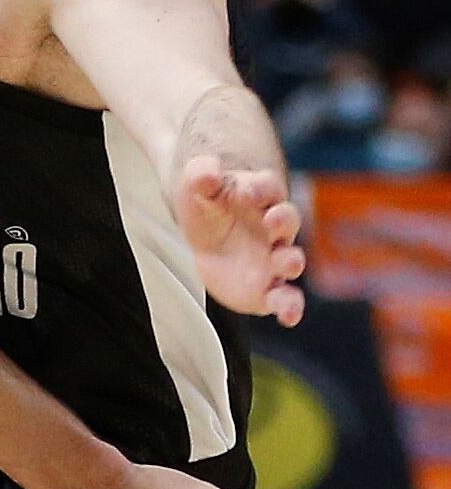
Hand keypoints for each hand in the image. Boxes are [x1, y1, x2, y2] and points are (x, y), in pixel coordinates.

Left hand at [175, 155, 305, 326]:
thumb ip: (201, 175)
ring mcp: (274, 258)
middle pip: (288, 221)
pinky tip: (289, 318)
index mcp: (260, 196)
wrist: (207, 237)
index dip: (259, 188)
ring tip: (287, 264)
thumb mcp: (196, 185)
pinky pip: (284, 298)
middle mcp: (275, 227)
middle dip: (284, 221)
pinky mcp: (268, 287)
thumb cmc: (208, 205)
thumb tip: (209, 171)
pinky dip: (289, 307)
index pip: (267, 187)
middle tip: (273, 222)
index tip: (245, 191)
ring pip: (291, 260)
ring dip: (292, 262)